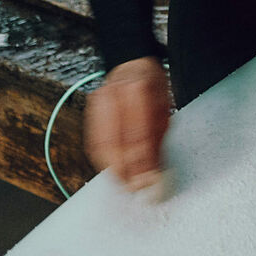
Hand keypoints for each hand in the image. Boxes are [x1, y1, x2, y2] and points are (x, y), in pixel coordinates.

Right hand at [83, 56, 171, 192]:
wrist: (132, 64)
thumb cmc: (152, 87)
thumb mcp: (164, 111)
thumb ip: (158, 142)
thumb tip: (154, 173)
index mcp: (139, 91)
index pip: (139, 136)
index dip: (142, 165)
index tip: (149, 184)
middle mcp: (115, 96)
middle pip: (116, 143)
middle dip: (125, 172)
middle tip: (135, 190)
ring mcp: (99, 102)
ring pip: (101, 145)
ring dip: (113, 169)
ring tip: (125, 184)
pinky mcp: (91, 111)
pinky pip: (93, 142)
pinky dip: (103, 159)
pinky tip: (113, 169)